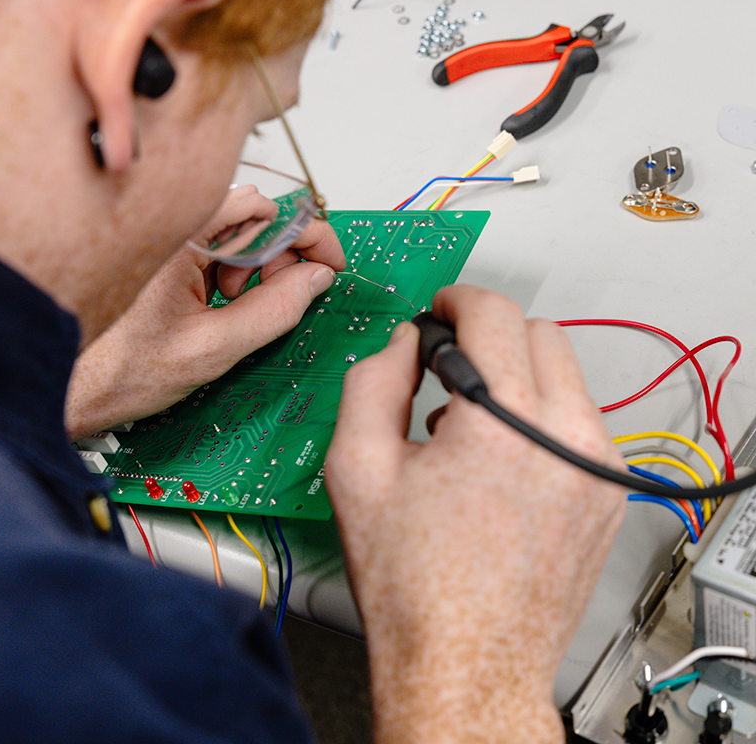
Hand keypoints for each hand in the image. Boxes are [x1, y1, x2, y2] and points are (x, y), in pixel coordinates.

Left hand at [65, 186, 344, 439]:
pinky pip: (220, 249)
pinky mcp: (168, 254)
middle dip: (281, 257)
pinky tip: (221, 302)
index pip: (264, 209)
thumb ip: (275, 311)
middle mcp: (171, 226)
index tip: (330, 262)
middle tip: (288, 295)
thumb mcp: (213, 349)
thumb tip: (317, 279)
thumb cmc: (118, 369)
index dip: (307, 234)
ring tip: (238, 306)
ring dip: (258, 268)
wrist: (69, 388)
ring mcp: (169, 239)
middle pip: (255, 218)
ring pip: (240, 234)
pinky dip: (236, 273)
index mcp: (179, 237)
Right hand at [325, 285, 624, 743]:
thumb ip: (373, 381)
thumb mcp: (357, 468)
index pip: (495, 314)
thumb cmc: (412, 584)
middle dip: (490, 336)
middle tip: (450, 369)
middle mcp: (567, 439)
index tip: (441, 313)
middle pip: (539, 333)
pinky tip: (502, 459)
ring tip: (472, 425)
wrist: (466, 664)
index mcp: (502, 424)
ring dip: (517, 378)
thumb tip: (403, 342)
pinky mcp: (608, 494)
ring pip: (565, 375)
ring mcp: (598, 468)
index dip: (458, 301)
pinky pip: (579, 422)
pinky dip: (542, 419)